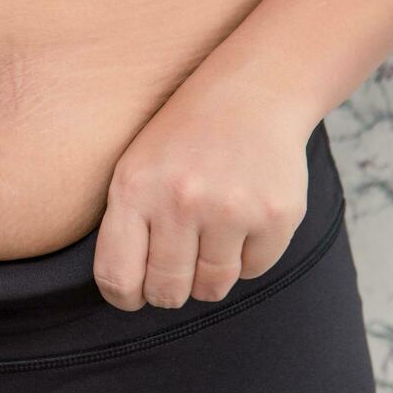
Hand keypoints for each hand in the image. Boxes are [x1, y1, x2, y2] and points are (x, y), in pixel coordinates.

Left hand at [93, 76, 313, 310]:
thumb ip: (126, 225)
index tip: (134, 296)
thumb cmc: (183, 139)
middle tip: (176, 277)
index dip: (124, 297)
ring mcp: (231, 209)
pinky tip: (243, 223)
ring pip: (212, 286)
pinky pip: (253, 271)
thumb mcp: (135, 168)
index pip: (117, 277)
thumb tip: (126, 291)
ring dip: (209, 278)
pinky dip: (247, 258)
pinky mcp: (276, 216)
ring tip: (210, 242)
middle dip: (170, 292)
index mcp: (134, 189)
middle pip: (168, 290)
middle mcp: (180, 201)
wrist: (251, 94)